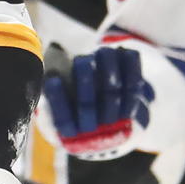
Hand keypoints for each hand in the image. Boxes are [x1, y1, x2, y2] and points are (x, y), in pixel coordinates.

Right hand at [40, 44, 152, 159]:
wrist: (97, 123)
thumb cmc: (67, 104)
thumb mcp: (55, 101)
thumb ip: (51, 89)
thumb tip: (50, 73)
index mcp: (70, 133)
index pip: (63, 118)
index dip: (58, 100)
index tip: (52, 80)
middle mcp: (92, 131)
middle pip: (88, 106)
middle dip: (84, 82)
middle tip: (81, 60)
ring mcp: (114, 121)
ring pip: (112, 95)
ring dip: (108, 71)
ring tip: (103, 51)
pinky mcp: (132, 108)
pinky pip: (134, 89)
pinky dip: (132, 69)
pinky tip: (128, 52)